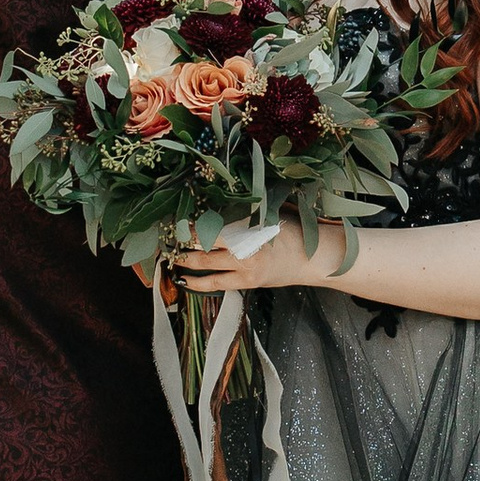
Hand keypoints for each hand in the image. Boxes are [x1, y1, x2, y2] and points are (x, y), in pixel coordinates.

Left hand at [171, 221, 341, 297]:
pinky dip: (198, 283)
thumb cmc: (295, 230)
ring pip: (205, 264)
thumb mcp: (271, 212)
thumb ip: (246, 209)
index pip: (213, 223)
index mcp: (251, 227)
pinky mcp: (247, 283)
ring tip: (169, 255)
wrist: (314, 259)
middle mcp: (246, 249)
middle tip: (165, 236)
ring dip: (185, 260)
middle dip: (182, 241)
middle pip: (204, 243)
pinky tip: (184, 279)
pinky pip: (216, 284)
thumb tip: (219, 195)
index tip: (175, 218)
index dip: (191, 223)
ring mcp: (245, 269)